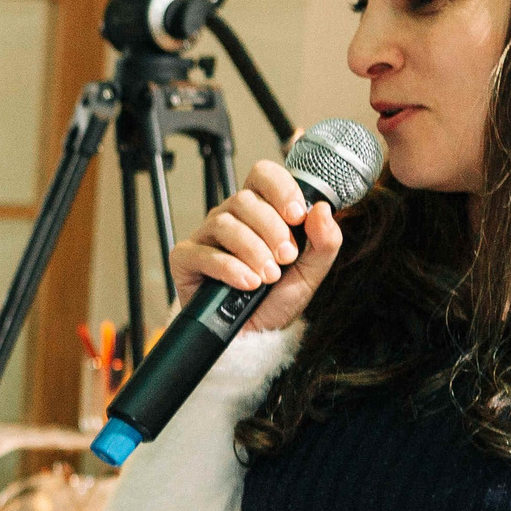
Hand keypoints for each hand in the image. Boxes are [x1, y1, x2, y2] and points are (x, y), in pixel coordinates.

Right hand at [169, 157, 343, 333]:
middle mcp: (231, 218)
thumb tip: (322, 208)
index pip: (263, 175)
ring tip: (268, 276)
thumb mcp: (311, 271)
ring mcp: (206, 237)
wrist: (254, 335)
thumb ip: (325, 241)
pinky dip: (230, 268)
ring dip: (253, 250)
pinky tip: (247, 283)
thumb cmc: (277, 299)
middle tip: (286, 257)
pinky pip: (204, 253)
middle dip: (271, 229)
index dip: (280, 188)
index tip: (297, 216)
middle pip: (244, 200)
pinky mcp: (186, 259)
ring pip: (225, 223)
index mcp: (261, 210)